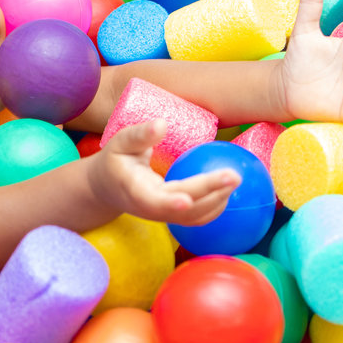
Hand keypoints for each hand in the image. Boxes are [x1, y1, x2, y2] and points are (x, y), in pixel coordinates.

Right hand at [89, 120, 240, 225]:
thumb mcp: (120, 143)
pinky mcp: (172, 217)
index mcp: (134, 191)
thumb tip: (162, 124)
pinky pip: (196, 218)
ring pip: (193, 217)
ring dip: (217, 201)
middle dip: (210, 192)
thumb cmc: (115, 160)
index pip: (153, 201)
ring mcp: (162, 216)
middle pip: (182, 208)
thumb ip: (140, 135)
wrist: (107, 187)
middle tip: (235, 176)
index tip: (187, 199)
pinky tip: (227, 191)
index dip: (171, 203)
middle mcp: (150, 209)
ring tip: (235, 179)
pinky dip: (214, 207)